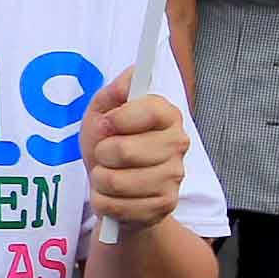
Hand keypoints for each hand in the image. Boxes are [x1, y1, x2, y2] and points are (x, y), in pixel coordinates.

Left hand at [81, 71, 189, 225]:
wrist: (115, 188)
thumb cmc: (109, 144)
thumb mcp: (102, 112)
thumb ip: (115, 92)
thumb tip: (133, 72)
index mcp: (167, 115)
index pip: (150, 110)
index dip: (119, 118)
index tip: (107, 122)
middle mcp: (178, 145)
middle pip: (124, 151)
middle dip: (102, 153)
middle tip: (106, 154)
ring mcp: (174, 178)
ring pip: (115, 181)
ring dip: (100, 179)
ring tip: (108, 175)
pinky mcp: (164, 205)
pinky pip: (115, 205)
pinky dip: (103, 201)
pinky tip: (113, 195)